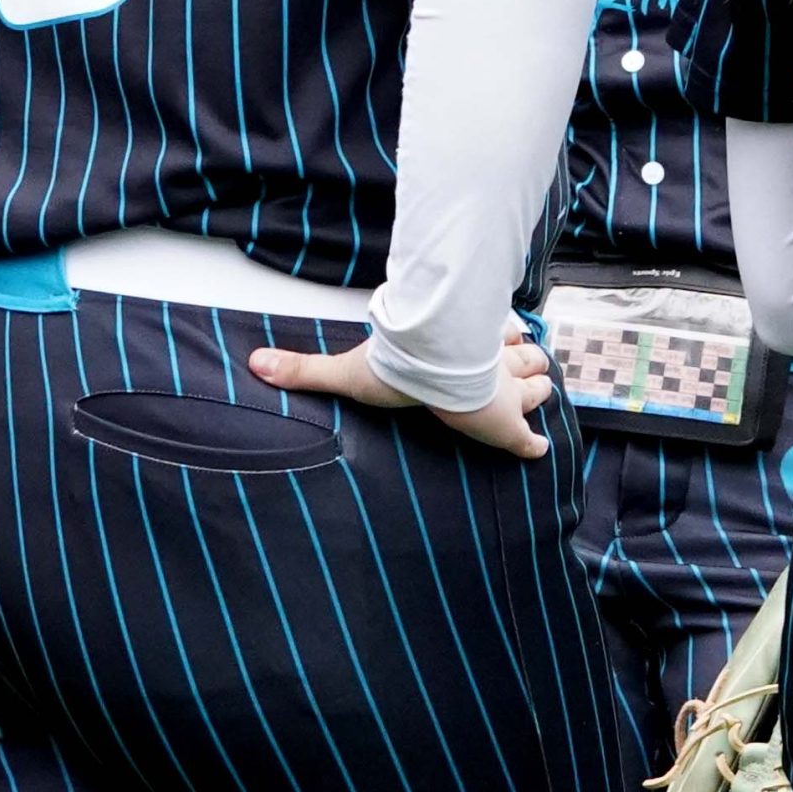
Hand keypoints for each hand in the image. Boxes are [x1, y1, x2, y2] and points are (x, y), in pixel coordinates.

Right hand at [248, 327, 555, 459]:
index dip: (499, 342)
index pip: (487, 340)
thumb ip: (305, 370)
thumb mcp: (347, 372)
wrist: (432, 375)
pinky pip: (530, 443)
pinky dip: (533, 447)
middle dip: (528, 364)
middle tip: (527, 367)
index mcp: (459, 355)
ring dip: (538, 388)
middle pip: (526, 360)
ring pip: (537, 385)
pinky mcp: (509, 429)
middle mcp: (488, 368)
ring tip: (537, 389)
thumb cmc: (397, 370)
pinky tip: (536, 450)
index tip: (504, 341)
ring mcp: (504, 396)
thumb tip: (254, 362)